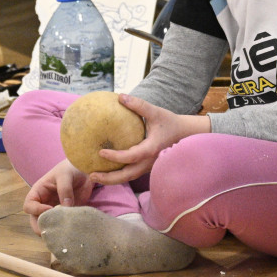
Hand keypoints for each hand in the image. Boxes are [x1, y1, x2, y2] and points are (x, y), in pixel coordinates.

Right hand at [22, 158, 93, 234]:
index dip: (36, 210)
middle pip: (35, 220)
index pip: (29, 206)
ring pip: (48, 224)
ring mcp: (54, 210)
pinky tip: (70, 229)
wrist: (85, 170)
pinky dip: (64, 228)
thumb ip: (64, 189)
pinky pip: (61, 224)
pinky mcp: (65, 214)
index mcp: (38, 193)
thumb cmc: (70, 169)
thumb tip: (65, 207)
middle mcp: (44, 203)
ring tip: (61, 232)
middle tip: (51, 231)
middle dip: (40, 227)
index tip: (50, 209)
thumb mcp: (65, 175)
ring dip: (53, 229)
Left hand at [89, 94, 210, 184]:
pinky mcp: (147, 166)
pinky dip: (118, 175)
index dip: (116, 157)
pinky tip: (106, 169)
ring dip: (111, 180)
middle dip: (108, 179)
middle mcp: (149, 162)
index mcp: (151, 149)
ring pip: (128, 178)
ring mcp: (148, 166)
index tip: (101, 152)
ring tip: (94, 176)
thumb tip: (120, 96)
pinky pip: (131, 173)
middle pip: (127, 176)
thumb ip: (138, 105)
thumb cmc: (169, 122)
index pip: (131, 157)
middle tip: (91, 175)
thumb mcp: (155, 111)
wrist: (185, 134)